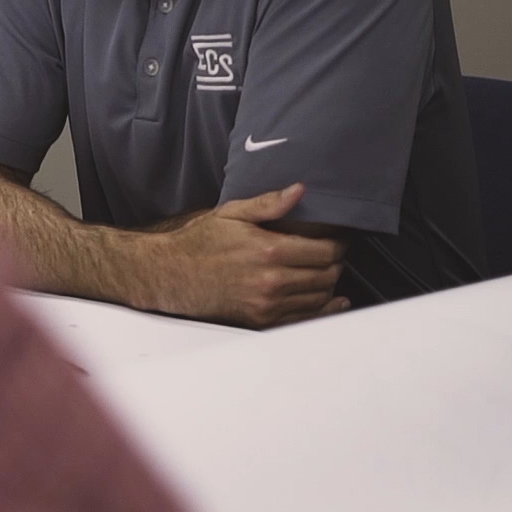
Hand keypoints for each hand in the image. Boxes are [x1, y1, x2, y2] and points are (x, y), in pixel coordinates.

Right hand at [143, 184, 349, 328]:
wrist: (171, 274)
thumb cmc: (199, 243)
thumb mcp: (232, 213)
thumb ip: (269, 203)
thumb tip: (300, 191)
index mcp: (269, 250)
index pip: (325, 251)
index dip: (339, 243)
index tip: (339, 238)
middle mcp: (272, 281)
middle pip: (327, 274)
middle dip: (336, 262)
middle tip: (334, 252)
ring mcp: (267, 304)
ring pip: (320, 297)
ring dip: (329, 284)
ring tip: (325, 270)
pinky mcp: (261, 320)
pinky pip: (304, 319)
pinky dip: (323, 310)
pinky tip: (332, 302)